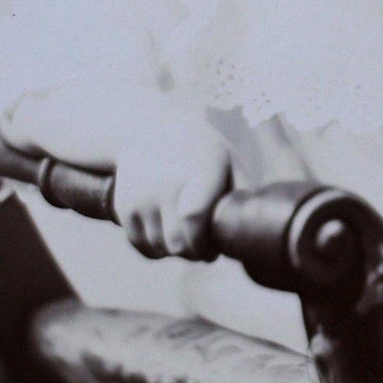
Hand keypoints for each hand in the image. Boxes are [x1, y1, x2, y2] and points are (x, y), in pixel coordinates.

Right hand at [111, 94, 231, 260]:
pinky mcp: (123, 206)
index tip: (215, 245)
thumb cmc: (198, 150)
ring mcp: (141, 196)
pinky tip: (167, 232)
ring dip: (175, 251)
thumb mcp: (225, 159)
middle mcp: (165, 183)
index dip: (205, 242)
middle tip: (205, 247)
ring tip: (186, 234)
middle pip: (178, 244)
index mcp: (199, 170)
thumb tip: (260, 224)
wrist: (143, 128)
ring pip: (160, 249)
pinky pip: (140, 245)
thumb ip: (242, 190)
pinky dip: (155, 248)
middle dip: (196, 253)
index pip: (193, 217)